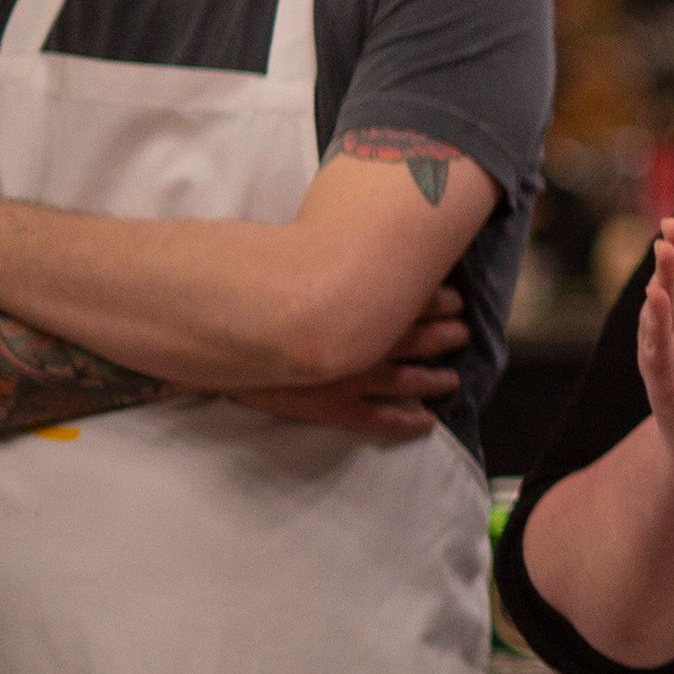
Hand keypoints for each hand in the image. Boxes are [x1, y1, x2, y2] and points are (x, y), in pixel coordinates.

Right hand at [231, 286, 469, 440]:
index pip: (402, 301)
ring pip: (403, 379)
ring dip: (432, 378)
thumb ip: (325, 269)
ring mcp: (341, 378)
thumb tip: (359, 251)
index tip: (454, 298)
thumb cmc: (253, 301)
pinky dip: (404, 421)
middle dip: (441, 336)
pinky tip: (426, 421)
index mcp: (345, 306)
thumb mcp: (291, 274)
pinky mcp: (325, 406)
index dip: (433, 302)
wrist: (213, 341)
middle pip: (411, 338)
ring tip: (452, 379)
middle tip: (461, 331)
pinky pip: (374, 419)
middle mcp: (352, 343)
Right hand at [636, 215, 673, 462]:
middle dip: (672, 255)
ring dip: (661, 281)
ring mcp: (665, 354)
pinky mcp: (664, 381)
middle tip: (673, 223)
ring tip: (665, 252)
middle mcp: (672, 330)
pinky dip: (657, 326)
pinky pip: (660, 349)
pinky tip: (657, 302)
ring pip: (661, 313)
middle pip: (672, 286)